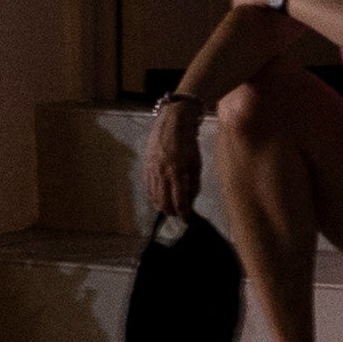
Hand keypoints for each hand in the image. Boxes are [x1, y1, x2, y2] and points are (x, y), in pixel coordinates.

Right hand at [144, 99, 204, 222]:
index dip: (184, 214)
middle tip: (179, 214)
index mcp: (177, 172)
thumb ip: (194, 183)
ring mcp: (151, 170)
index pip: (179, 201)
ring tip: (170, 208)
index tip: (188, 220)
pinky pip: (148, 187)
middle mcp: (162, 173)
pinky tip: (160, 197)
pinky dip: (154, 196)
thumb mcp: (197, 163)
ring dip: (162, 206)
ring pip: (154, 197)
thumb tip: (191, 200)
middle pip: (164, 203)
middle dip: (172, 212)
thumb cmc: (188, 141)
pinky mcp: (146, 166)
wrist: (172, 121)